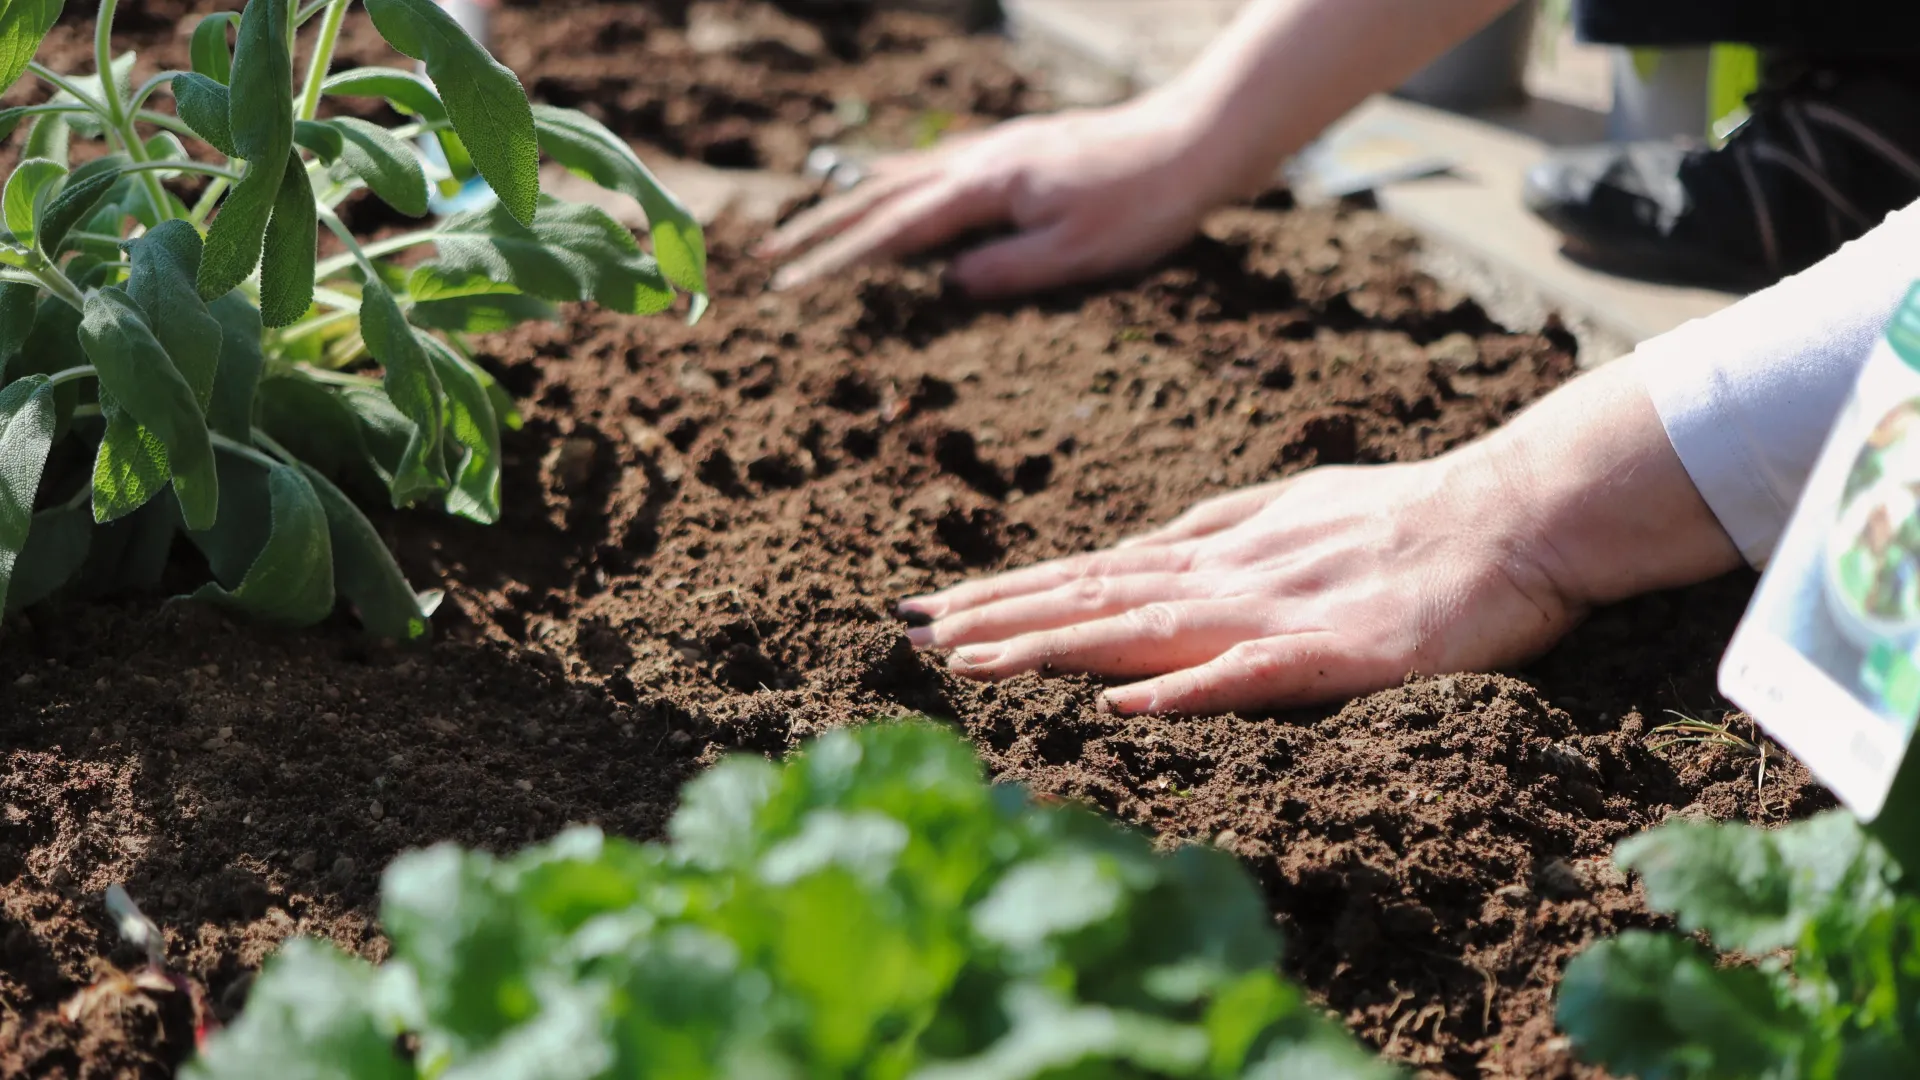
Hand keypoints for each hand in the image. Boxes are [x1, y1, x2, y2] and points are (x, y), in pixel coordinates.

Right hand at [757, 98, 1230, 296]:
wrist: (1195, 141)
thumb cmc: (1143, 205)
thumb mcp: (1076, 255)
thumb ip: (1005, 270)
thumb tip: (946, 285)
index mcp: (986, 189)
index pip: (892, 231)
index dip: (837, 261)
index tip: (789, 286)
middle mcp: (981, 160)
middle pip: (881, 196)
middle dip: (821, 228)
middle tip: (768, 255)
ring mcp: (997, 150)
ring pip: (905, 174)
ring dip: (850, 201)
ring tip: (809, 222)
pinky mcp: (1018, 149)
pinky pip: (937, 163)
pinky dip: (898, 179)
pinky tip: (893, 186)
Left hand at [898, 451, 1584, 715]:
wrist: (1519, 512)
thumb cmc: (1409, 515)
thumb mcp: (1293, 510)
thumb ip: (1217, 530)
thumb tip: (1141, 547)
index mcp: (1220, 552)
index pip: (1090, 575)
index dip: (1007, 593)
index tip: (929, 609)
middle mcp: (1230, 577)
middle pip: (1094, 598)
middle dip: (997, 617)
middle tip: (907, 633)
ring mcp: (1280, 611)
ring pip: (1146, 629)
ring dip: (1054, 645)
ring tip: (971, 662)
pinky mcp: (1341, 653)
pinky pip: (1253, 673)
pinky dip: (1185, 688)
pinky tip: (1123, 703)